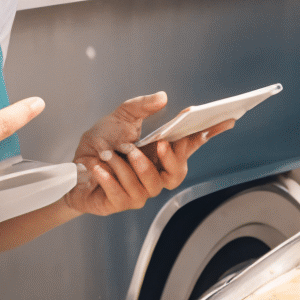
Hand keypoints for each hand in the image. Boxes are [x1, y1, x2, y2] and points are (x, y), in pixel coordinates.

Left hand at [66, 92, 231, 216]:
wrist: (73, 168)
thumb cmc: (101, 143)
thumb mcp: (120, 118)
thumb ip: (141, 107)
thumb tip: (162, 97)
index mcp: (159, 154)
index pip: (190, 145)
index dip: (209, 135)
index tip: (226, 120)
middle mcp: (154, 175)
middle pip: (176, 175)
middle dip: (170, 160)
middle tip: (158, 144)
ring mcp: (138, 192)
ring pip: (147, 184)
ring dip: (128, 167)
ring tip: (113, 152)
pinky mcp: (120, 203)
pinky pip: (121, 194)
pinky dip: (109, 177)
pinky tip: (99, 165)